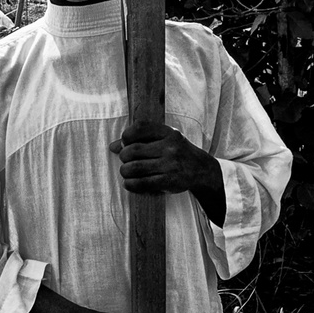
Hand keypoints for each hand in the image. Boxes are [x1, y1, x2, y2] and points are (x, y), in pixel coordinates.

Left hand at [110, 121, 225, 223]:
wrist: (201, 169)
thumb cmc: (175, 151)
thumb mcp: (162, 139)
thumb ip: (139, 139)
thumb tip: (113, 146)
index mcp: (168, 132)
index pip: (139, 128)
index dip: (126, 136)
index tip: (125, 143)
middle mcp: (170, 147)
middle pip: (132, 150)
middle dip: (124, 156)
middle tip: (126, 160)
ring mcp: (170, 164)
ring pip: (134, 168)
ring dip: (125, 171)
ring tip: (126, 172)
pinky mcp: (169, 181)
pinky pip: (142, 183)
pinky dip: (130, 184)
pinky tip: (129, 183)